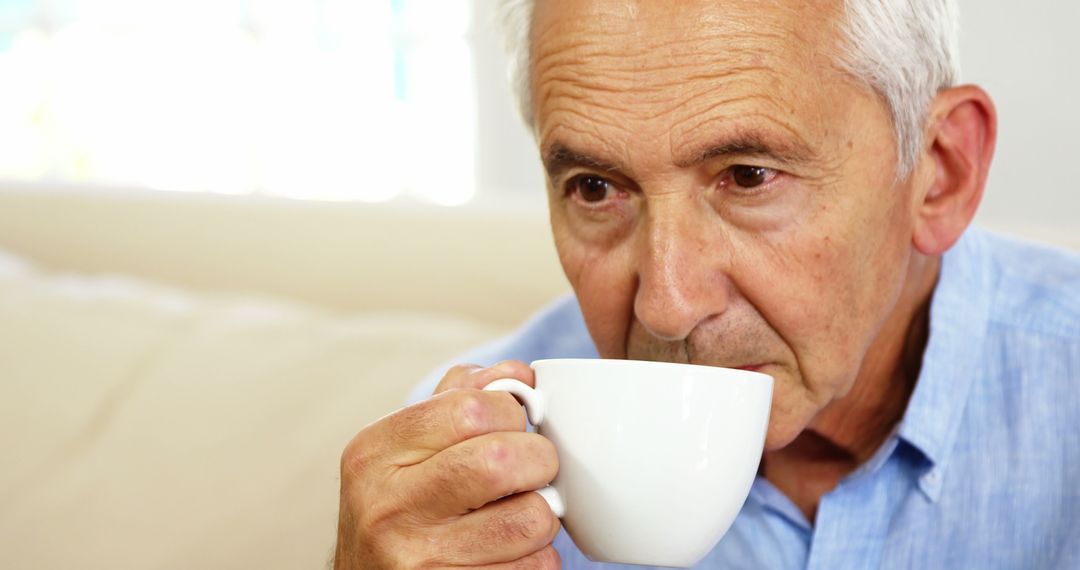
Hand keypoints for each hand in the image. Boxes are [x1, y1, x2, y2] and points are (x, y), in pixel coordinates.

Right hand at [334, 361, 561, 568]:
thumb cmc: (398, 510)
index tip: (513, 427)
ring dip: (542, 515)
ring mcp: (417, 560)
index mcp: (375, 453)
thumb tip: (518, 374)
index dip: (511, 413)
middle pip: (502, 460)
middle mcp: (388, 506)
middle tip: (531, 470)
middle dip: (538, 460)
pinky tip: (508, 553)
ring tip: (516, 515)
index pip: (471, 407)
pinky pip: (536, 567)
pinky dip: (538, 558)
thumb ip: (458, 399)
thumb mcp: (404, 450)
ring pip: (531, 519)